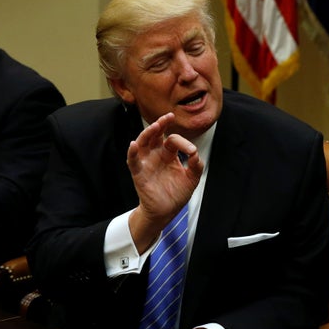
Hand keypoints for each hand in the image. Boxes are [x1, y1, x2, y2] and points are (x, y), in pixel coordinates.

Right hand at [126, 113, 203, 250]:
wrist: (166, 212)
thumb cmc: (177, 194)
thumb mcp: (192, 179)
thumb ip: (196, 166)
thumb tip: (195, 154)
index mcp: (168, 154)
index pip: (173, 140)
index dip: (183, 143)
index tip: (193, 152)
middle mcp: (156, 155)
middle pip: (155, 134)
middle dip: (161, 124)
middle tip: (168, 117)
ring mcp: (146, 163)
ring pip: (143, 142)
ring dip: (148, 133)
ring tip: (155, 126)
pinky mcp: (139, 173)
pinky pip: (133, 161)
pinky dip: (132, 152)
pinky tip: (134, 145)